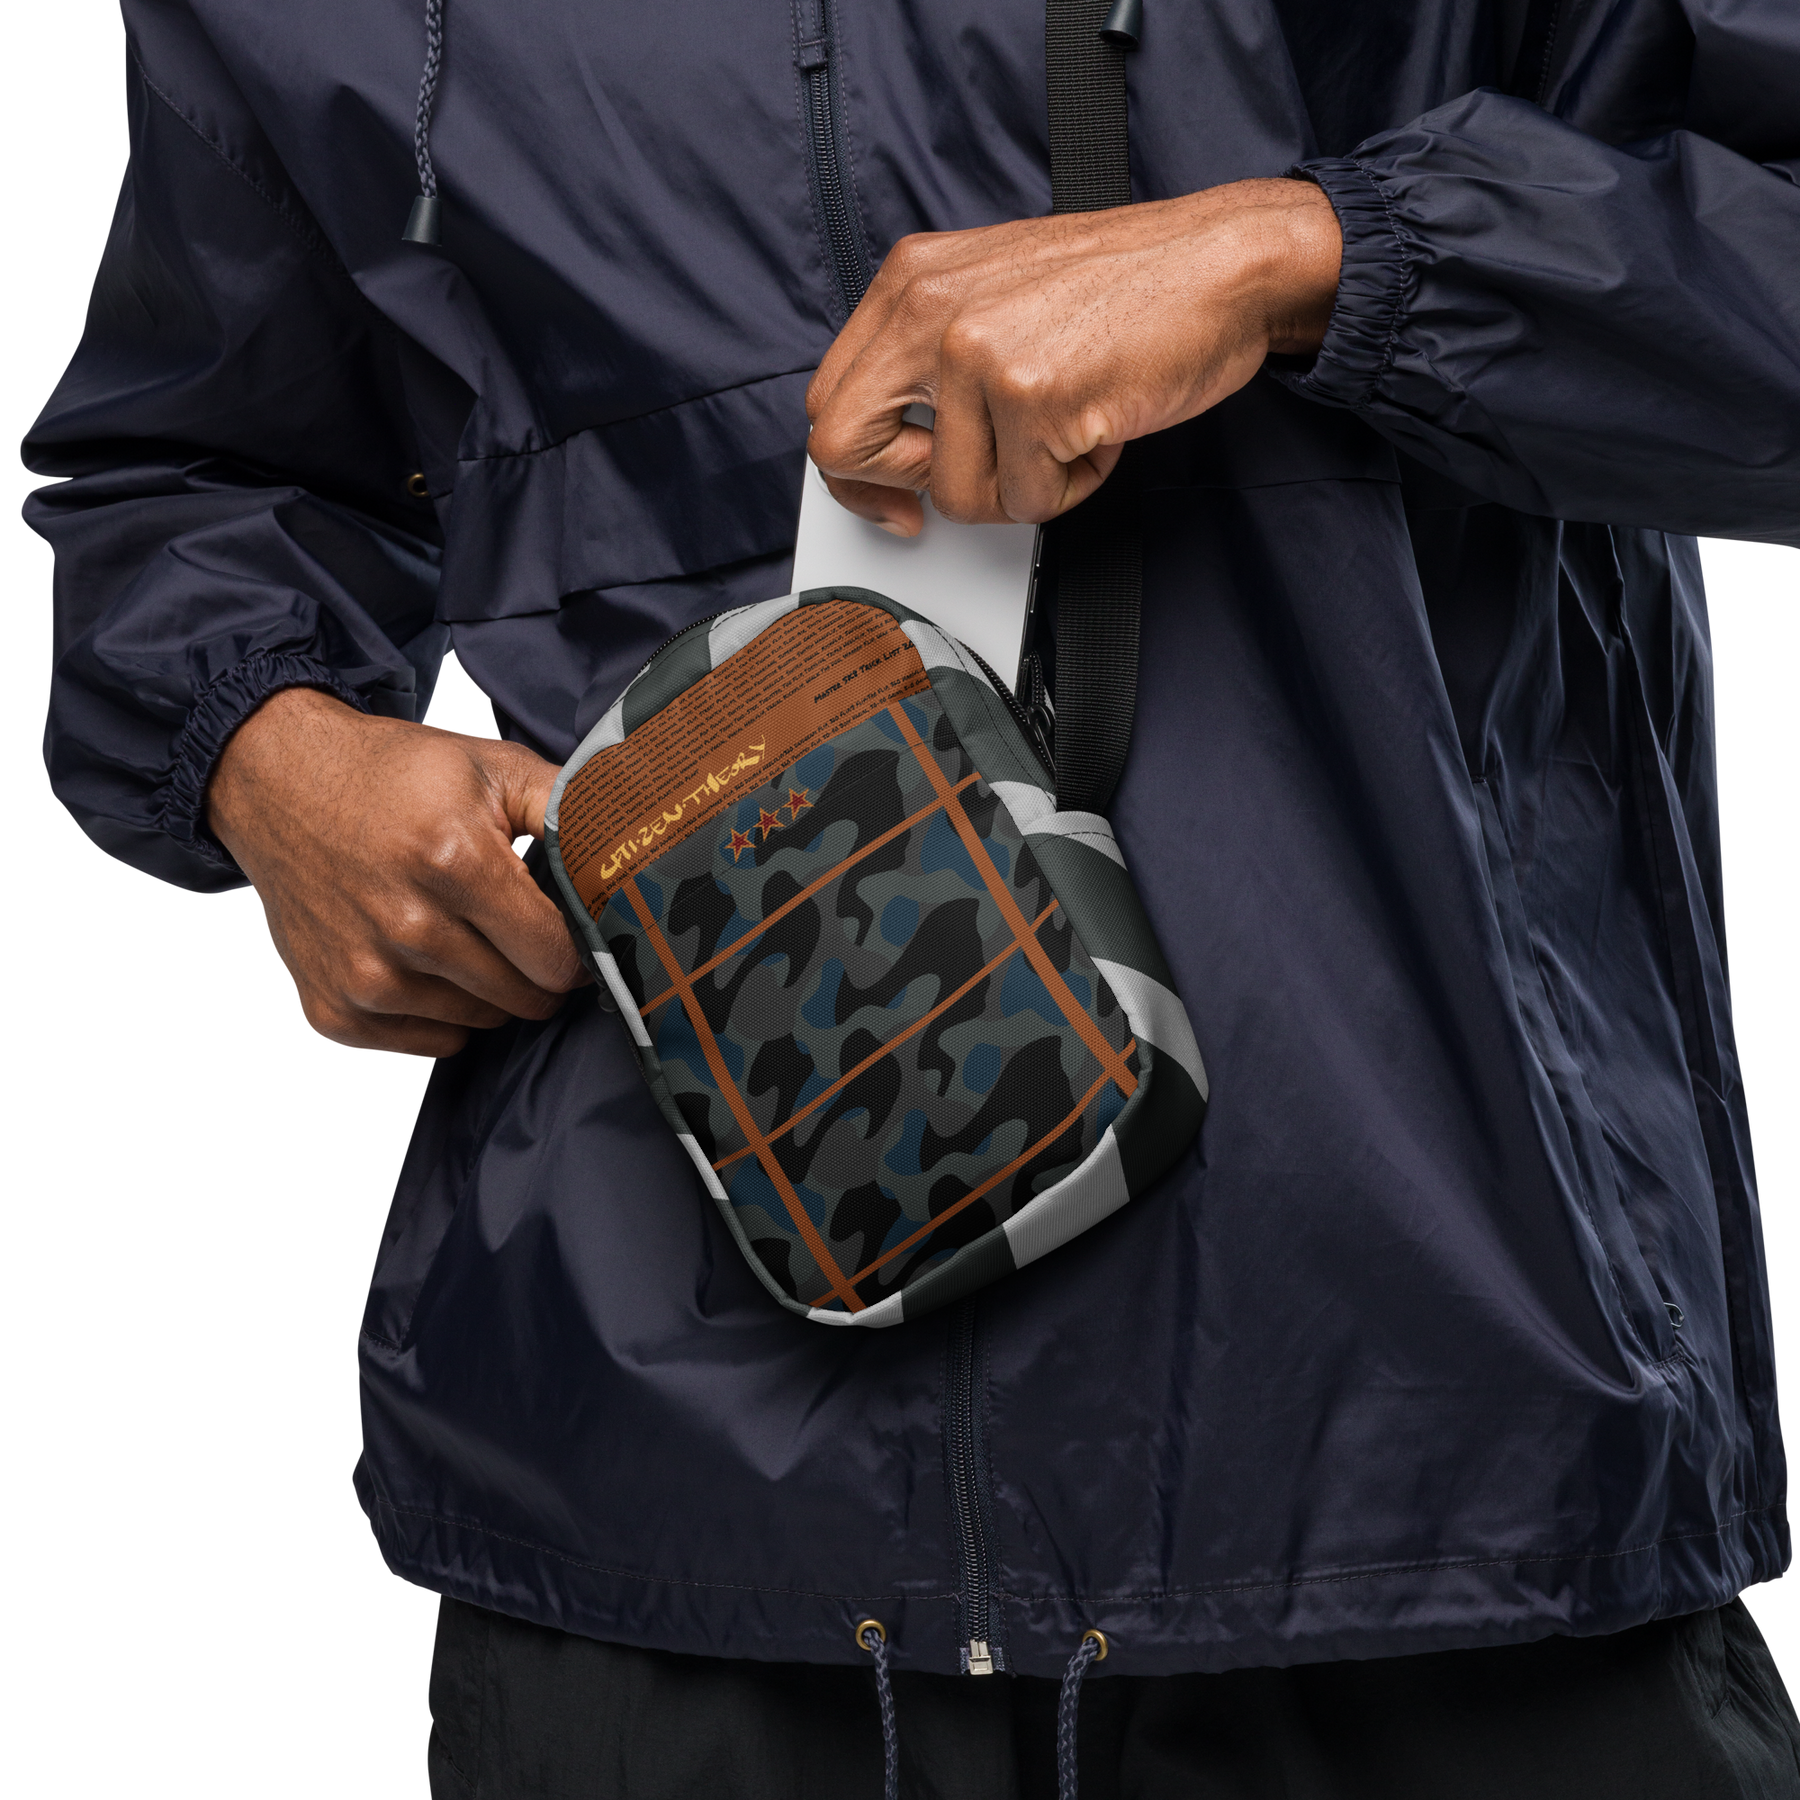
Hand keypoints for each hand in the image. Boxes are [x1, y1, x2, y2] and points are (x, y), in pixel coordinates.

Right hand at [207, 687, 587, 1057]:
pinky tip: (422, 961)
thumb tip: (632, 854)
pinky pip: (429, 1044)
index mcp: (454, 861)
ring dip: (487, 990)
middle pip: (523, 997)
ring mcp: (364, 976)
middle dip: (535, 970)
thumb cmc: (393, 775)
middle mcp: (407, 927)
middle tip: (517, 929)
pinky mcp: (332, 1009)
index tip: (565, 928)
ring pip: (480, 1023)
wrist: (276, 784)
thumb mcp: (488, 765)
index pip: (557, 956)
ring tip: (461, 932)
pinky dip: (439, 1014)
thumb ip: (567, 809)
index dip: (574, 947)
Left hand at [805, 176, 1340, 532]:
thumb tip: (892, 447)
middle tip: (971, 483)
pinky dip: (1073, 486)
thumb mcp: (993, 292)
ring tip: (1067, 429)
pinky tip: (1098, 429)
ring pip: (956, 495)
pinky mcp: (1033, 397)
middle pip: (843, 450)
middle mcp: (929, 309)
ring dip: (1022, 487)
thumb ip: (930, 355)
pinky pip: (1029, 502)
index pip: (829, 402)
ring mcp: (977, 352)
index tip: (895, 496)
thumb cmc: (1124, 287)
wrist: (1223, 262)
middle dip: (906, 489)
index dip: (857, 471)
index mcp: (910, 279)